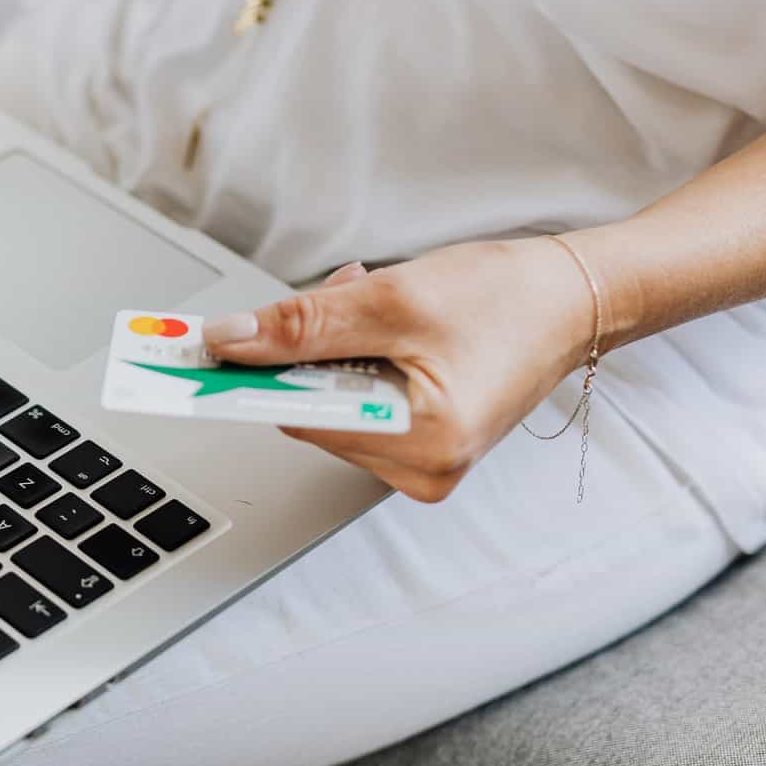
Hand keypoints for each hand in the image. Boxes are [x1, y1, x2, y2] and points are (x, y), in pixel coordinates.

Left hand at [203, 238, 596, 501]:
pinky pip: (353, 404)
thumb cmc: (508, 297)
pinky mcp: (420, 447)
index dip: (248, 378)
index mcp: (424, 444)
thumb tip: (229, 342)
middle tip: (344, 294)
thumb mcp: (395, 298)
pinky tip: (388, 327)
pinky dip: (354, 360)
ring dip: (332, 348)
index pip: (298, 416)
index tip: (192, 360)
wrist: (574, 298)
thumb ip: (305, 324)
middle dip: (309, 349)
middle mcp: (421, 470)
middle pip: (308, 411)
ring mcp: (421, 464)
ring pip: (326, 404)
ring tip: (380, 306)